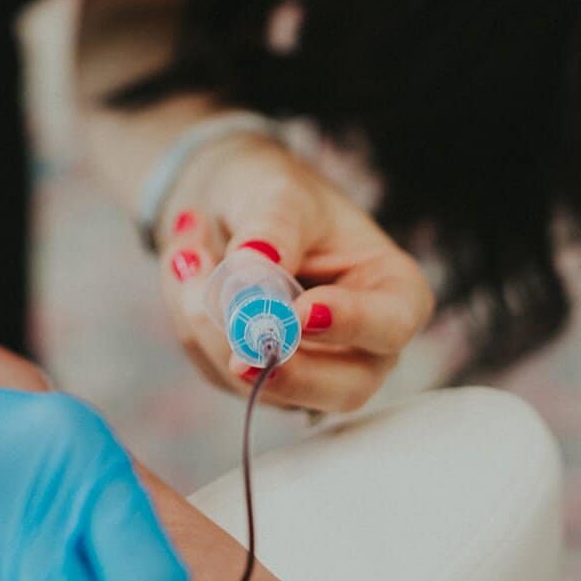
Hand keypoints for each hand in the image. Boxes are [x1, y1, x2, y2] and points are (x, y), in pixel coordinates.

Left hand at [156, 132, 432, 413]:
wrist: (226, 203)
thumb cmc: (273, 192)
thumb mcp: (278, 193)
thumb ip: (272, 230)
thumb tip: (254, 272)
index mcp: (391, 290)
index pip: (392, 325)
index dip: (352, 325)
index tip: (300, 312)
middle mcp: (362, 343)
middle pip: (342, 388)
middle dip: (278, 364)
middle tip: (231, 343)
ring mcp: (313, 371)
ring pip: (266, 384)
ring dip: (210, 325)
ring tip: (189, 251)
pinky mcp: (261, 380)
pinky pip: (217, 370)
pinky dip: (192, 320)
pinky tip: (188, 267)